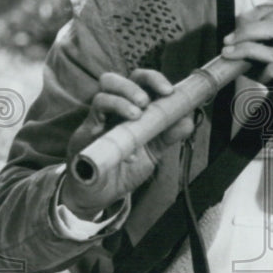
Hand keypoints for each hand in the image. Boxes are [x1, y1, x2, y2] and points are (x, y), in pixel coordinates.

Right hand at [61, 70, 194, 217]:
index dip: (153, 79)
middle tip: (145, 101)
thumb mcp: (153, 151)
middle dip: (131, 86)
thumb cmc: (126, 167)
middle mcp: (110, 110)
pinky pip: (94, 126)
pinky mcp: (85, 138)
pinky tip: (128, 152)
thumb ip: (169, 135)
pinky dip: (112, 132)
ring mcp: (96, 122)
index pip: (138, 80)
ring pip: (100, 96)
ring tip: (136, 116)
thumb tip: (187, 120)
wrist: (102, 192)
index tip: (169, 91)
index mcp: (128, 106)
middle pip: (112, 80)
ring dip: (120, 102)